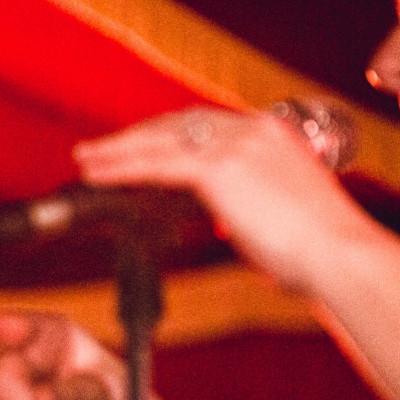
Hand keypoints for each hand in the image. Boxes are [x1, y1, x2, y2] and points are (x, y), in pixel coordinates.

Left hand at [74, 106, 381, 294]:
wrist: (336, 254)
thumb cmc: (314, 247)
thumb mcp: (278, 211)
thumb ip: (248, 204)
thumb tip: (228, 218)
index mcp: (270, 134)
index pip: (203, 125)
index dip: (163, 136)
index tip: (138, 147)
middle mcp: (252, 131)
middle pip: (177, 125)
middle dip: (134, 137)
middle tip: (98, 150)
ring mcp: (236, 145)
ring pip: (160, 141)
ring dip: (117, 150)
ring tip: (86, 160)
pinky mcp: (220, 168)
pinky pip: (156, 164)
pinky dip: (121, 168)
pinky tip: (97, 175)